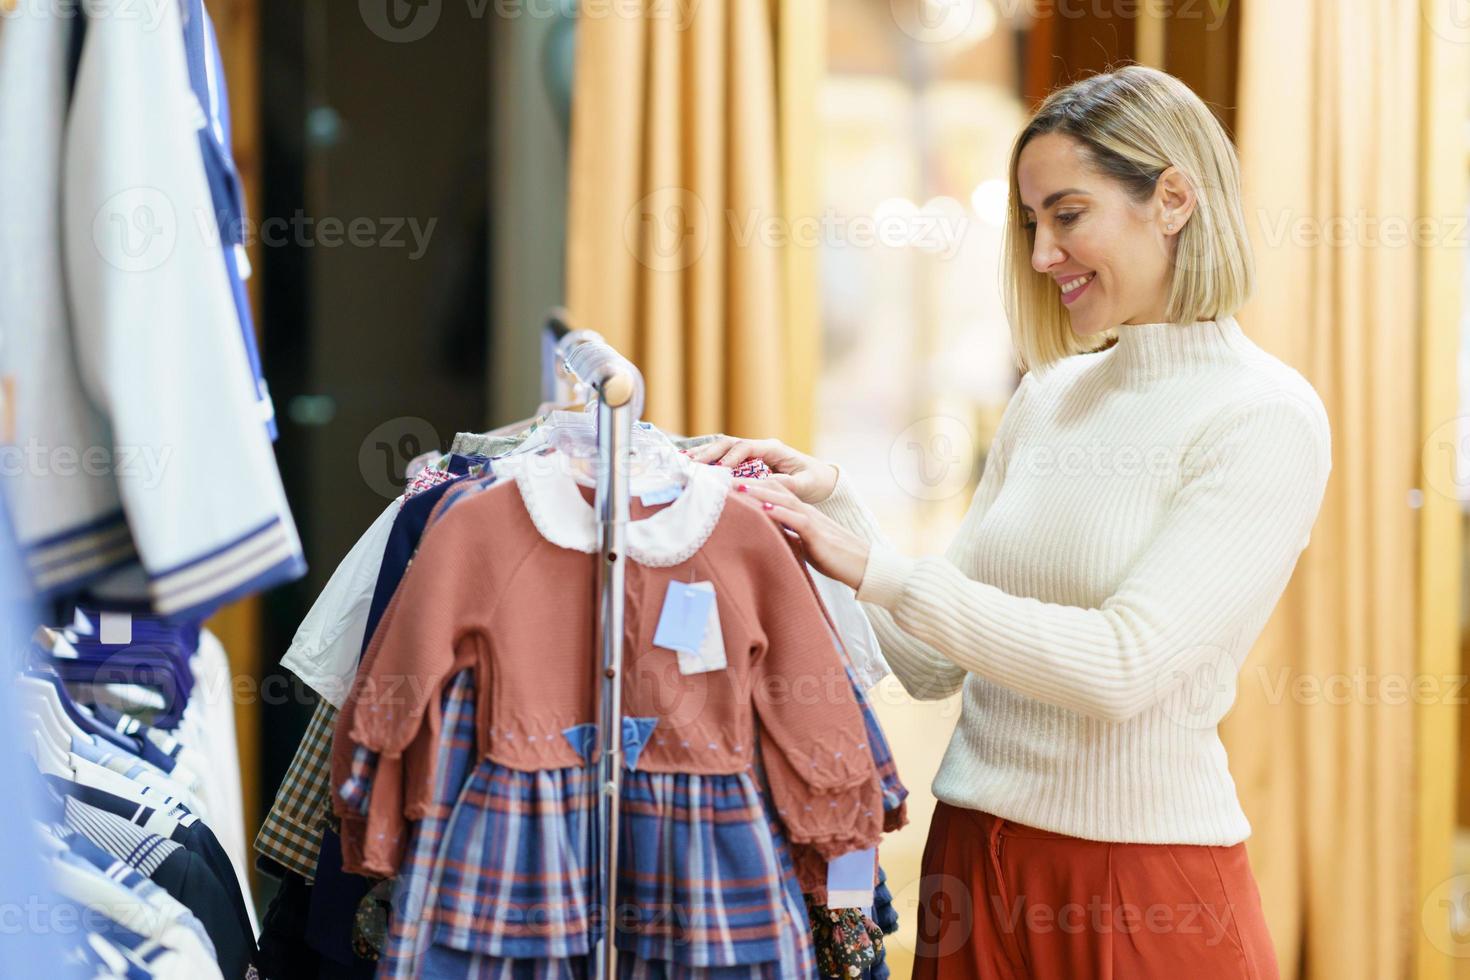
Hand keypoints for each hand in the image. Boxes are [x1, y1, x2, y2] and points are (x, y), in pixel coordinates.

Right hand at [686, 435, 838, 504]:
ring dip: (704, 454)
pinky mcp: (746, 461)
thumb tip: (768, 485)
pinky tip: (691, 465)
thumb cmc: (814, 481)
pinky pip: (723, 457)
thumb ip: (788, 484)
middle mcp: (759, 447)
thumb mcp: (806, 484)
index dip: (731, 457)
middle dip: (709, 452)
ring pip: (722, 448)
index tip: (719, 471)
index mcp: (773, 448)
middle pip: (729, 443)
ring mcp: (751, 452)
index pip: (746, 447)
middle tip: (692, 464)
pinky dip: (707, 459)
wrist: (820, 480)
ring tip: (684, 462)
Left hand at [732, 477, 869, 591]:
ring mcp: (812, 520)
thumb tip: (767, 537)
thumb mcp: (804, 545)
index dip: (750, 485)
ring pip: (782, 500)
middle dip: (747, 483)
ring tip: (735, 487)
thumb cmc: (834, 557)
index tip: (726, 483)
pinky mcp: (817, 535)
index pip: (772, 491)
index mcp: (800, 512)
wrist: (864, 565)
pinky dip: (779, 513)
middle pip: (773, 489)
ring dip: (758, 493)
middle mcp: (805, 511)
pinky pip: (796, 520)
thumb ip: (787, 537)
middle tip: (721, 478)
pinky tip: (763, 509)